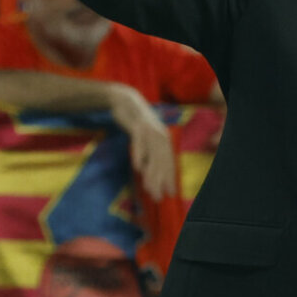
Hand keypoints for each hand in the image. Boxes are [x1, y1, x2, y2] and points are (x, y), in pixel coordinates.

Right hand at [108, 85, 177, 200]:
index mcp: (164, 139)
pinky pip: (139, 143)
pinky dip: (139, 155)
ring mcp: (149, 130)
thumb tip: (149, 172)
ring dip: (151, 173)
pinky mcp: (137, 126)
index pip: (169, 162)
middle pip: (162, 162)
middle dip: (161, 181)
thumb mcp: (146, 138)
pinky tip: (138, 167)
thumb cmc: (136, 122)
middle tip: (157, 197)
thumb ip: (150, 153)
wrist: (125, 100)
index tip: (170, 194)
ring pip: (152, 155)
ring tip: (149, 187)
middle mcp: (160, 135)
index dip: (170, 179)